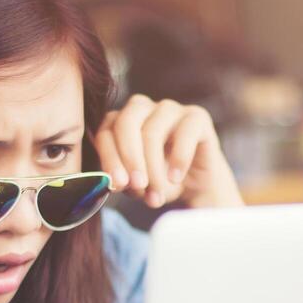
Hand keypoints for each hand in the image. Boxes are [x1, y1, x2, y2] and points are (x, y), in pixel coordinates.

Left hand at [92, 95, 243, 208]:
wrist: (197, 185)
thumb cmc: (159, 180)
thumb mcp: (135, 184)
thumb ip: (123, 180)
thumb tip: (116, 182)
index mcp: (120, 121)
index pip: (106, 132)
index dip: (110, 158)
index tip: (117, 185)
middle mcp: (142, 108)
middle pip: (126, 123)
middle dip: (130, 158)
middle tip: (138, 185)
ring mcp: (170, 109)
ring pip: (153, 132)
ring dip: (154, 168)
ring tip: (158, 194)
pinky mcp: (196, 117)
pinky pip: (184, 133)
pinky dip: (179, 159)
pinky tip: (175, 178)